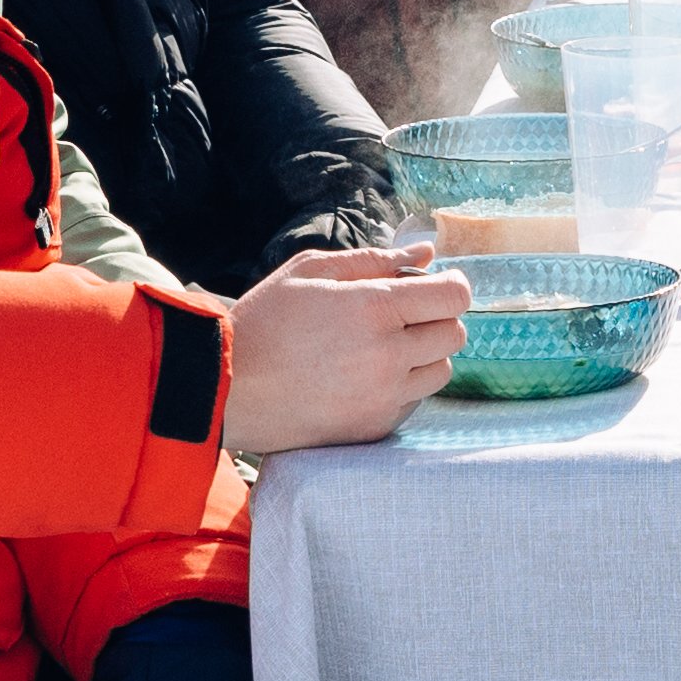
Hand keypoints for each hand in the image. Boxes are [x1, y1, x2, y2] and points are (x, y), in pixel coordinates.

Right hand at [215, 246, 462, 453]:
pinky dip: (402, 386)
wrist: (226, 388)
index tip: (434, 286)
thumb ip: (374, 260)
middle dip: (436, 318)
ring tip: (382, 347)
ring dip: (424, 354)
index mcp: (373, 308)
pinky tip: (365, 376)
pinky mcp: (373, 427)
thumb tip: (425, 253)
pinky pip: (414, 401)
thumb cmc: (264, 322)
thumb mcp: (310, 271)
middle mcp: (387, 355)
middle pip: (455, 334)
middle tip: (402, 315)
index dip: (450, 286)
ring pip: (441, 370)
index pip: (454, 296)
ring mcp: (383, 396)